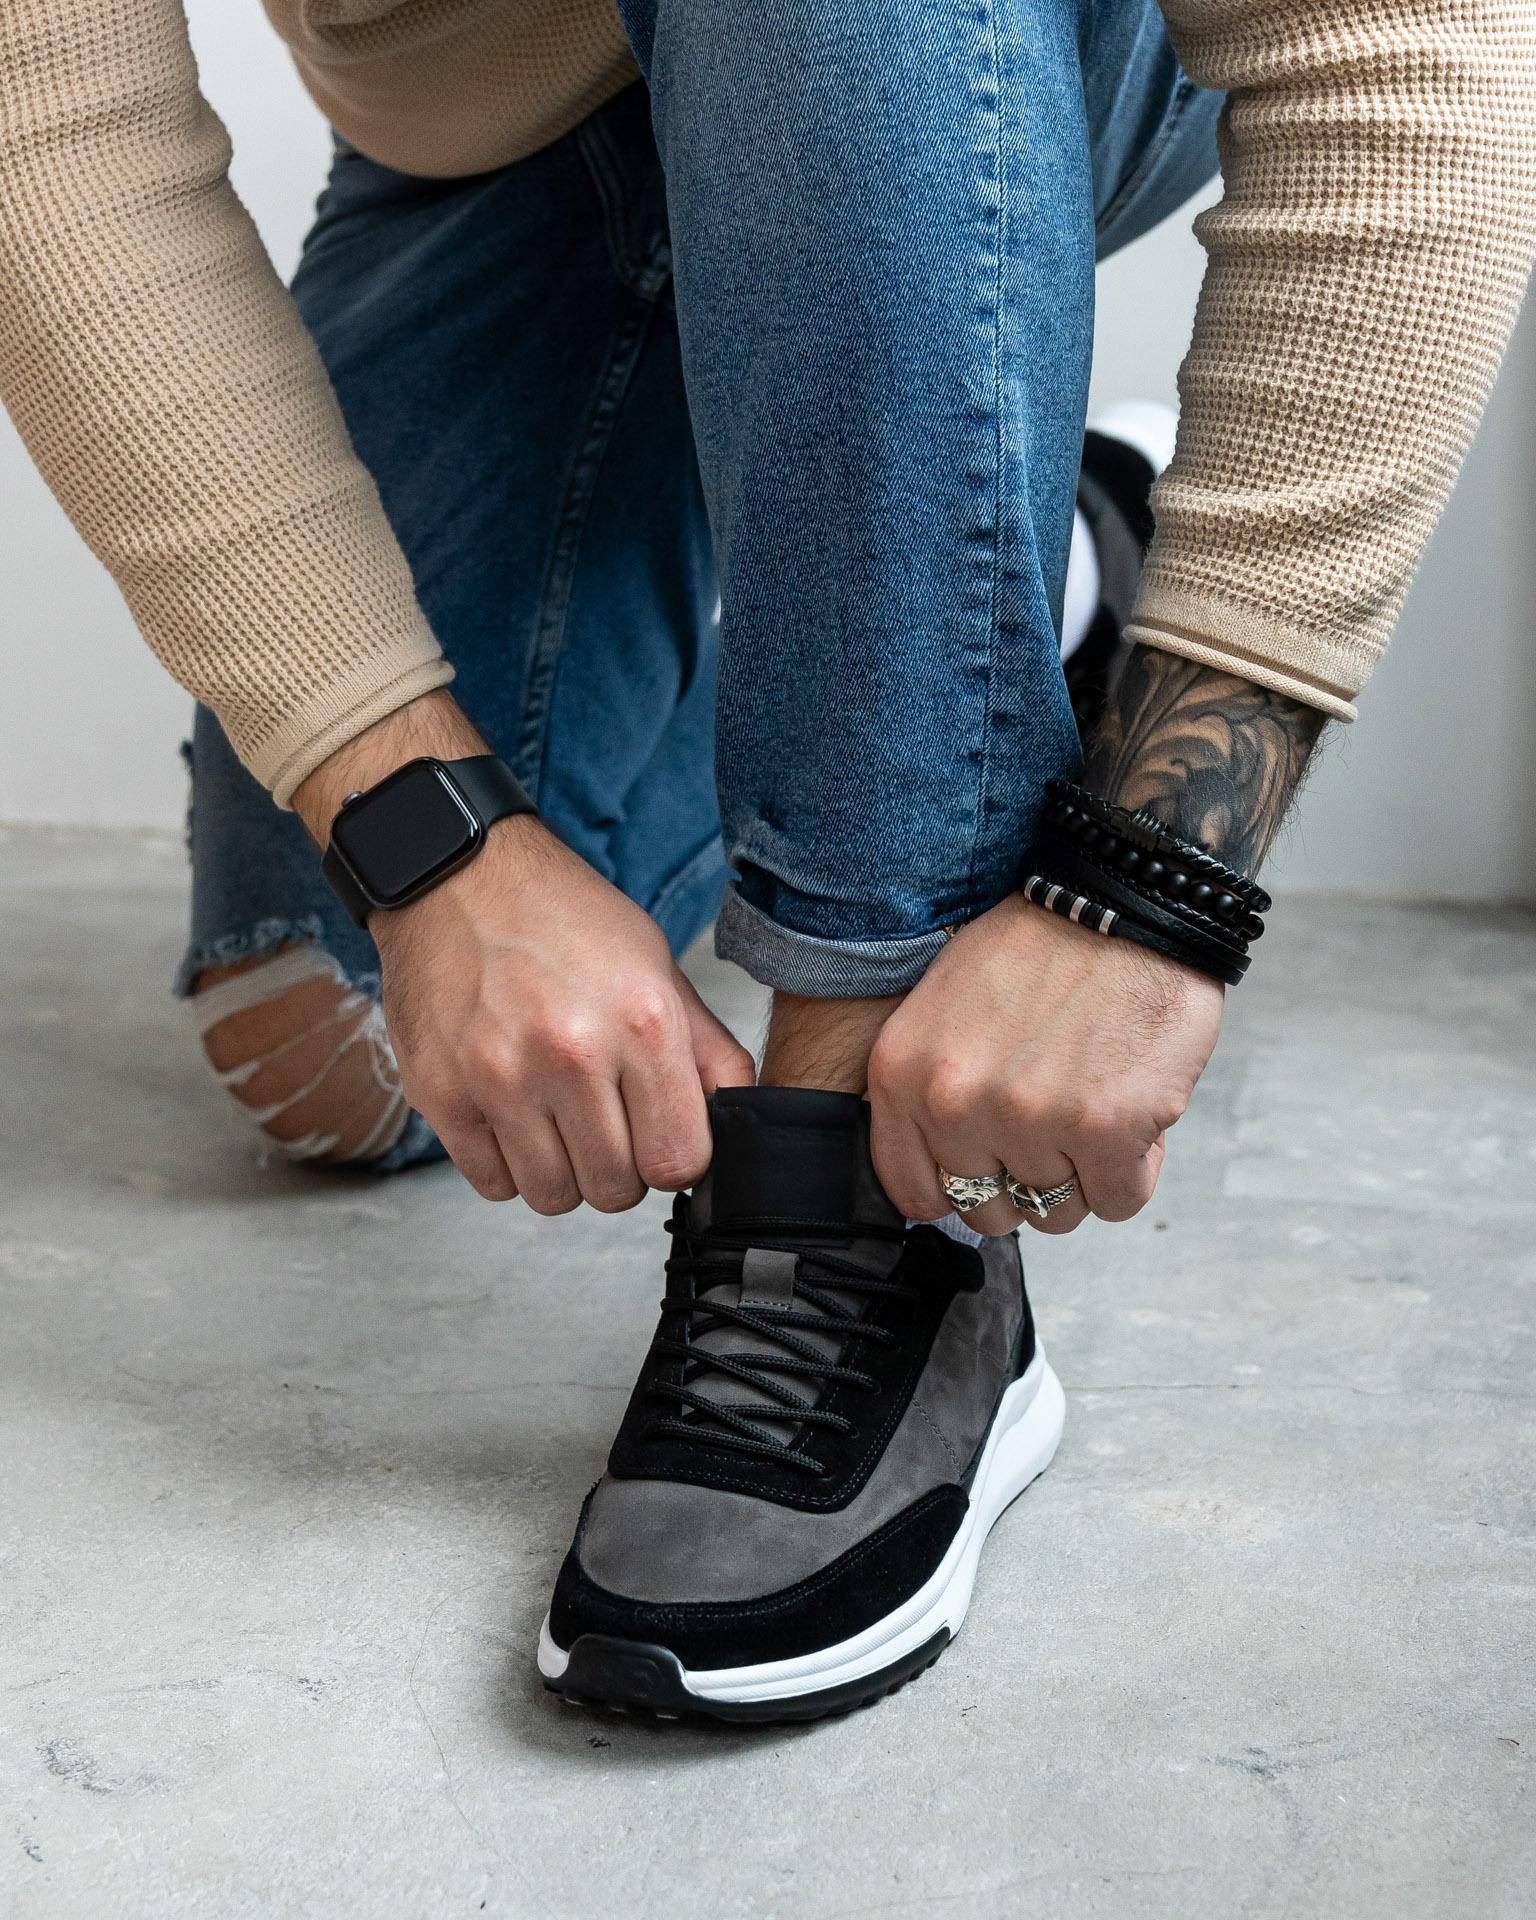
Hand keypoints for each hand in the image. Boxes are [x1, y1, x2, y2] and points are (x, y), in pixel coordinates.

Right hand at [294, 692, 752, 1207]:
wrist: (456, 875)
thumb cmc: (561, 919)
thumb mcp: (657, 968)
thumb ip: (707, 1054)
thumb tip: (738, 1121)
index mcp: (641, 1023)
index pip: (680, 1162)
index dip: (674, 1156)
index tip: (658, 1133)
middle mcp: (570, 1055)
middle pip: (616, 1190)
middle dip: (618, 1166)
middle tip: (604, 1119)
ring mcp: (499, 1079)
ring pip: (553, 1197)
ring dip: (562, 1170)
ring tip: (555, 1114)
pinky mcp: (442, 1094)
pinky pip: (492, 1184)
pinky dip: (507, 1163)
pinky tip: (512, 1112)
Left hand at [866, 893, 1222, 1234]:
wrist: (1124, 900)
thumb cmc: (1038, 949)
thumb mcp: (941, 1007)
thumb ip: (929, 1091)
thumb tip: (944, 1174)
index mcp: (903, 1075)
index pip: (917, 1192)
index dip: (962, 1184)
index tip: (992, 1162)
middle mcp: (955, 1104)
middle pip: (990, 1210)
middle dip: (1027, 1180)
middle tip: (1055, 1124)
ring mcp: (1030, 1121)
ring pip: (1057, 1212)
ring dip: (1084, 1172)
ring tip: (1094, 1103)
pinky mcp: (1106, 1130)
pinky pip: (1118, 1201)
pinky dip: (1134, 1168)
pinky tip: (1133, 1113)